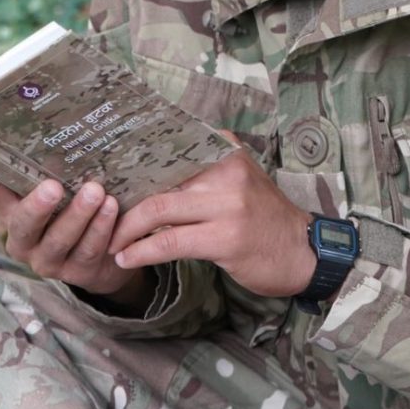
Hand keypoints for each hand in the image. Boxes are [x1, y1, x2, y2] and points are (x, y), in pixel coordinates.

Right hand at [0, 159, 142, 299]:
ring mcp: (50, 260)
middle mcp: (24, 240)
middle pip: (24, 224)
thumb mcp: (55, 193)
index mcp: (12, 215)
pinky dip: (101, 229)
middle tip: (54, 186)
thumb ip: (40, 169)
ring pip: (61, 239)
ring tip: (96, 191)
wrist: (104, 260)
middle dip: (38, 206)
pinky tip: (112, 209)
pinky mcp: (79, 273)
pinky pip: (89, 251)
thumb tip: (26, 123)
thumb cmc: (72, 213)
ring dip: (79, 215)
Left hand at [109, 140, 314, 298]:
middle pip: (157, 183)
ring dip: (127, 230)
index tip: (108, 185)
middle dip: (124, 205)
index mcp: (224, 151)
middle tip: (104, 219)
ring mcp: (226, 204)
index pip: (166, 156)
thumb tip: (146, 174)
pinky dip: (143, 251)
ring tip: (111, 242)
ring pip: (158, 211)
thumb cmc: (264, 217)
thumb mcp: (238, 180)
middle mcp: (224, 171)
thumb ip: (201, 172)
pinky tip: (127, 257)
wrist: (305, 251)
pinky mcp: (224, 238)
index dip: (133, 172)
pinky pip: (170, 243)